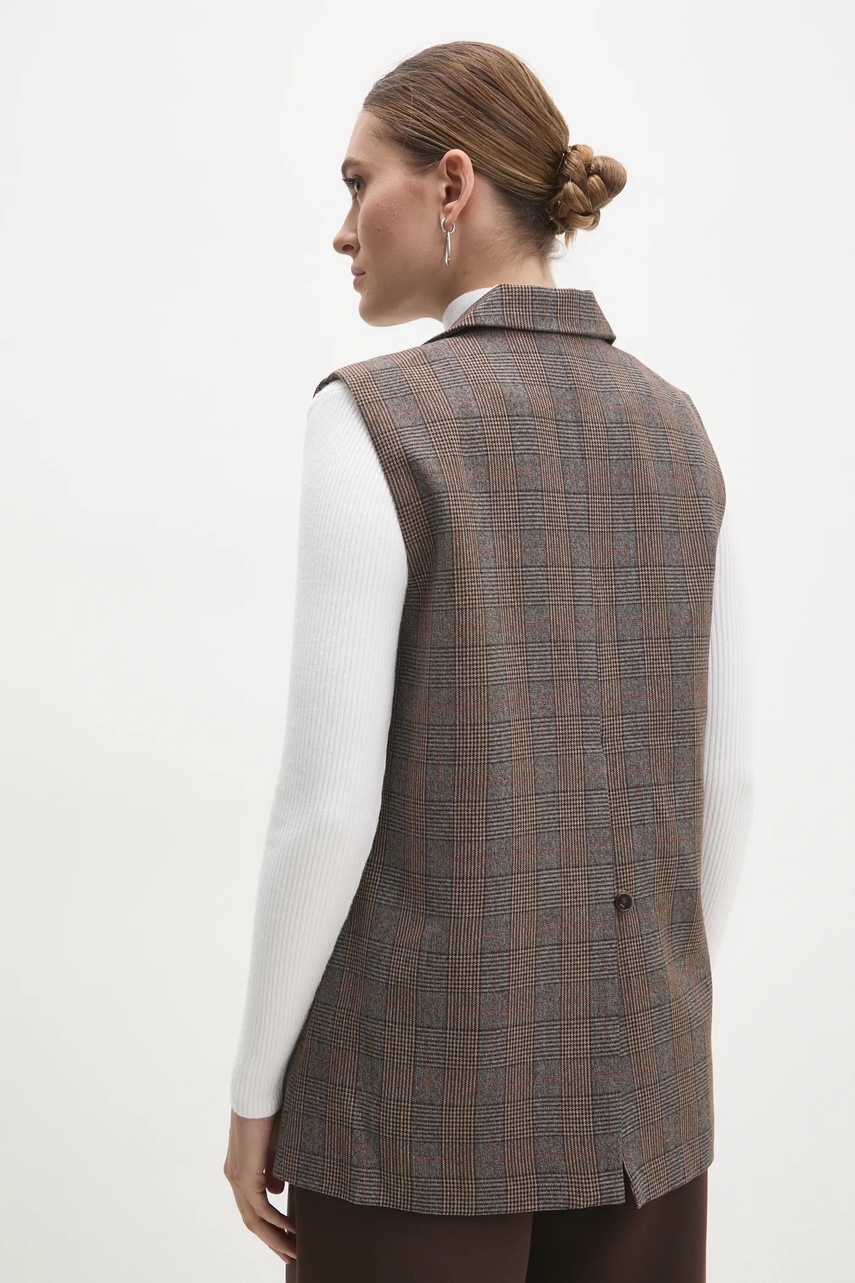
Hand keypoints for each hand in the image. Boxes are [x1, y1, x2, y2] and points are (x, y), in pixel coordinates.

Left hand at [224, 1105, 296, 1264]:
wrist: (258, 1091)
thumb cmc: (269, 1110)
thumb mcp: (274, 1146)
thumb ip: (273, 1168)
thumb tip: (277, 1190)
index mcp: (240, 1168)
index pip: (252, 1205)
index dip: (268, 1223)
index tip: (286, 1235)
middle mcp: (234, 1176)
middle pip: (251, 1219)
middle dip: (272, 1239)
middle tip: (289, 1254)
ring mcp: (237, 1177)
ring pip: (254, 1219)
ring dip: (274, 1237)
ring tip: (292, 1250)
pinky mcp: (245, 1174)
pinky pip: (260, 1207)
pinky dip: (276, 1221)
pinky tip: (290, 1228)